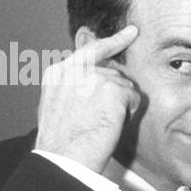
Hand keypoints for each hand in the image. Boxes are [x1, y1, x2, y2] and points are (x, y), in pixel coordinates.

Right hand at [34, 25, 140, 173]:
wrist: (63, 157)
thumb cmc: (62, 142)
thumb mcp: (56, 107)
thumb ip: (73, 89)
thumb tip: (96, 85)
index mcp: (58, 74)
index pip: (90, 51)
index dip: (114, 41)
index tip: (131, 32)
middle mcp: (75, 70)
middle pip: (113, 74)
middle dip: (117, 94)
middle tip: (99, 119)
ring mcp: (94, 78)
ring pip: (125, 86)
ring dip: (121, 106)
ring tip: (100, 123)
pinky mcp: (112, 89)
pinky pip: (134, 98)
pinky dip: (129, 113)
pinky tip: (111, 123)